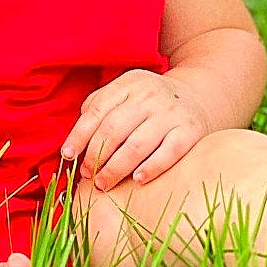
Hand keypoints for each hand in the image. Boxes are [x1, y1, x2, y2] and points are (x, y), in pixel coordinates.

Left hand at [59, 70, 210, 190]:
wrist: (198, 96)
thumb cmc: (149, 103)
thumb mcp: (125, 93)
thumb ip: (100, 108)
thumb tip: (75, 140)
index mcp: (129, 83)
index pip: (97, 110)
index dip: (79, 135)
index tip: (68, 155)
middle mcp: (150, 95)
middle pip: (114, 129)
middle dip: (96, 156)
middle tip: (88, 174)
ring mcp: (171, 112)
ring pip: (137, 145)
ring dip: (115, 168)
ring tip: (103, 183)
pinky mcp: (190, 130)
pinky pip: (168, 153)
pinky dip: (151, 168)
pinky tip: (136, 180)